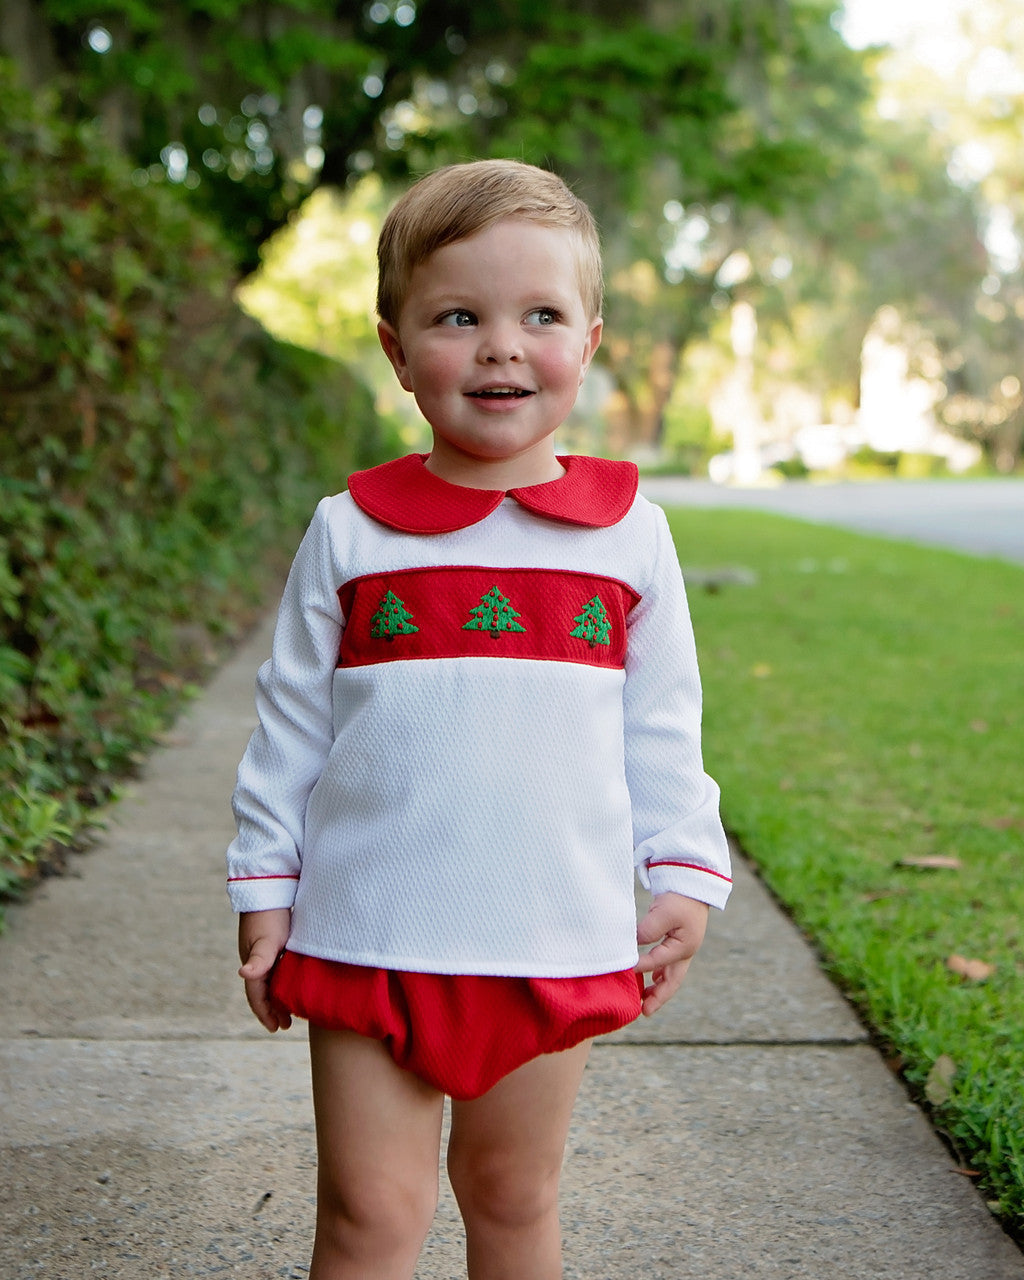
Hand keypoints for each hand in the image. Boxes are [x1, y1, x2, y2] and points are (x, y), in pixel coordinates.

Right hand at [238, 908, 292, 1031]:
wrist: (270, 885)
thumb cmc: (269, 914)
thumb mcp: (266, 938)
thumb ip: (259, 959)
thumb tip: (243, 974)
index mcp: (252, 962)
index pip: (256, 995)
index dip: (265, 1013)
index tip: (277, 1027)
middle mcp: (256, 960)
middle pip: (262, 991)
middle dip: (272, 1009)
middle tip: (286, 1024)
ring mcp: (264, 951)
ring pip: (270, 981)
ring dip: (277, 996)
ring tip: (290, 1009)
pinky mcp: (274, 942)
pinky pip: (277, 969)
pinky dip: (283, 981)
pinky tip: (293, 982)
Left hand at [634, 893, 708, 1016]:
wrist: (691, 882)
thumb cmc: (679, 898)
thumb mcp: (663, 912)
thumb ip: (648, 930)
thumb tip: (633, 945)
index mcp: (684, 946)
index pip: (658, 961)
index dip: (640, 967)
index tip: (625, 972)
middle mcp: (685, 951)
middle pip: (672, 980)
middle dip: (658, 997)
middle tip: (644, 1012)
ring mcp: (683, 948)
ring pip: (670, 975)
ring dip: (658, 989)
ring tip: (644, 1001)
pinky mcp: (677, 943)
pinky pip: (668, 965)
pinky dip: (659, 975)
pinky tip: (649, 980)